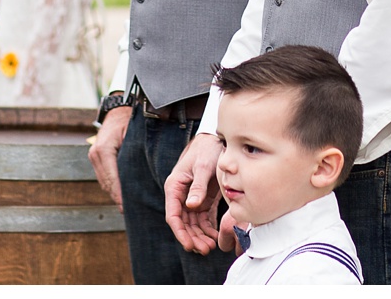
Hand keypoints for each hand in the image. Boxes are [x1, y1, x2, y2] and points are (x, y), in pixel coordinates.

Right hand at [89, 104, 129, 205]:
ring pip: (104, 181)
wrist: (117, 109)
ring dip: (114, 193)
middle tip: (130, 211)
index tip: (126, 208)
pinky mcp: (95, 157)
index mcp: (104, 149)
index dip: (119, 195)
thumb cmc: (129, 120)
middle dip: (117, 198)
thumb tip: (149, 174)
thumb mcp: (135, 134)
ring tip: (127, 207)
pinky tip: (121, 195)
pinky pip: (103, 176)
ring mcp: (93, 156)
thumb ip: (137, 154)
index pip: (112, 178)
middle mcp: (95, 154)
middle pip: (107, 183)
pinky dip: (112, 186)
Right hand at [163, 132, 224, 253]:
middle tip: (205, 249)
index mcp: (175, 186)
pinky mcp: (203, 199)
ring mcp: (192, 197)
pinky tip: (215, 236)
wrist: (216, 140)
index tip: (189, 245)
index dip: (180, 232)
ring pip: (193, 223)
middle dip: (192, 238)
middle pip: (183, 223)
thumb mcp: (203, 166)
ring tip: (211, 247)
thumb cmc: (207, 149)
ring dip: (200, 236)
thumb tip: (191, 205)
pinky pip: (203, 218)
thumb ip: (197, 185)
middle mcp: (181, 194)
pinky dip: (208, 228)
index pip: (173, 215)